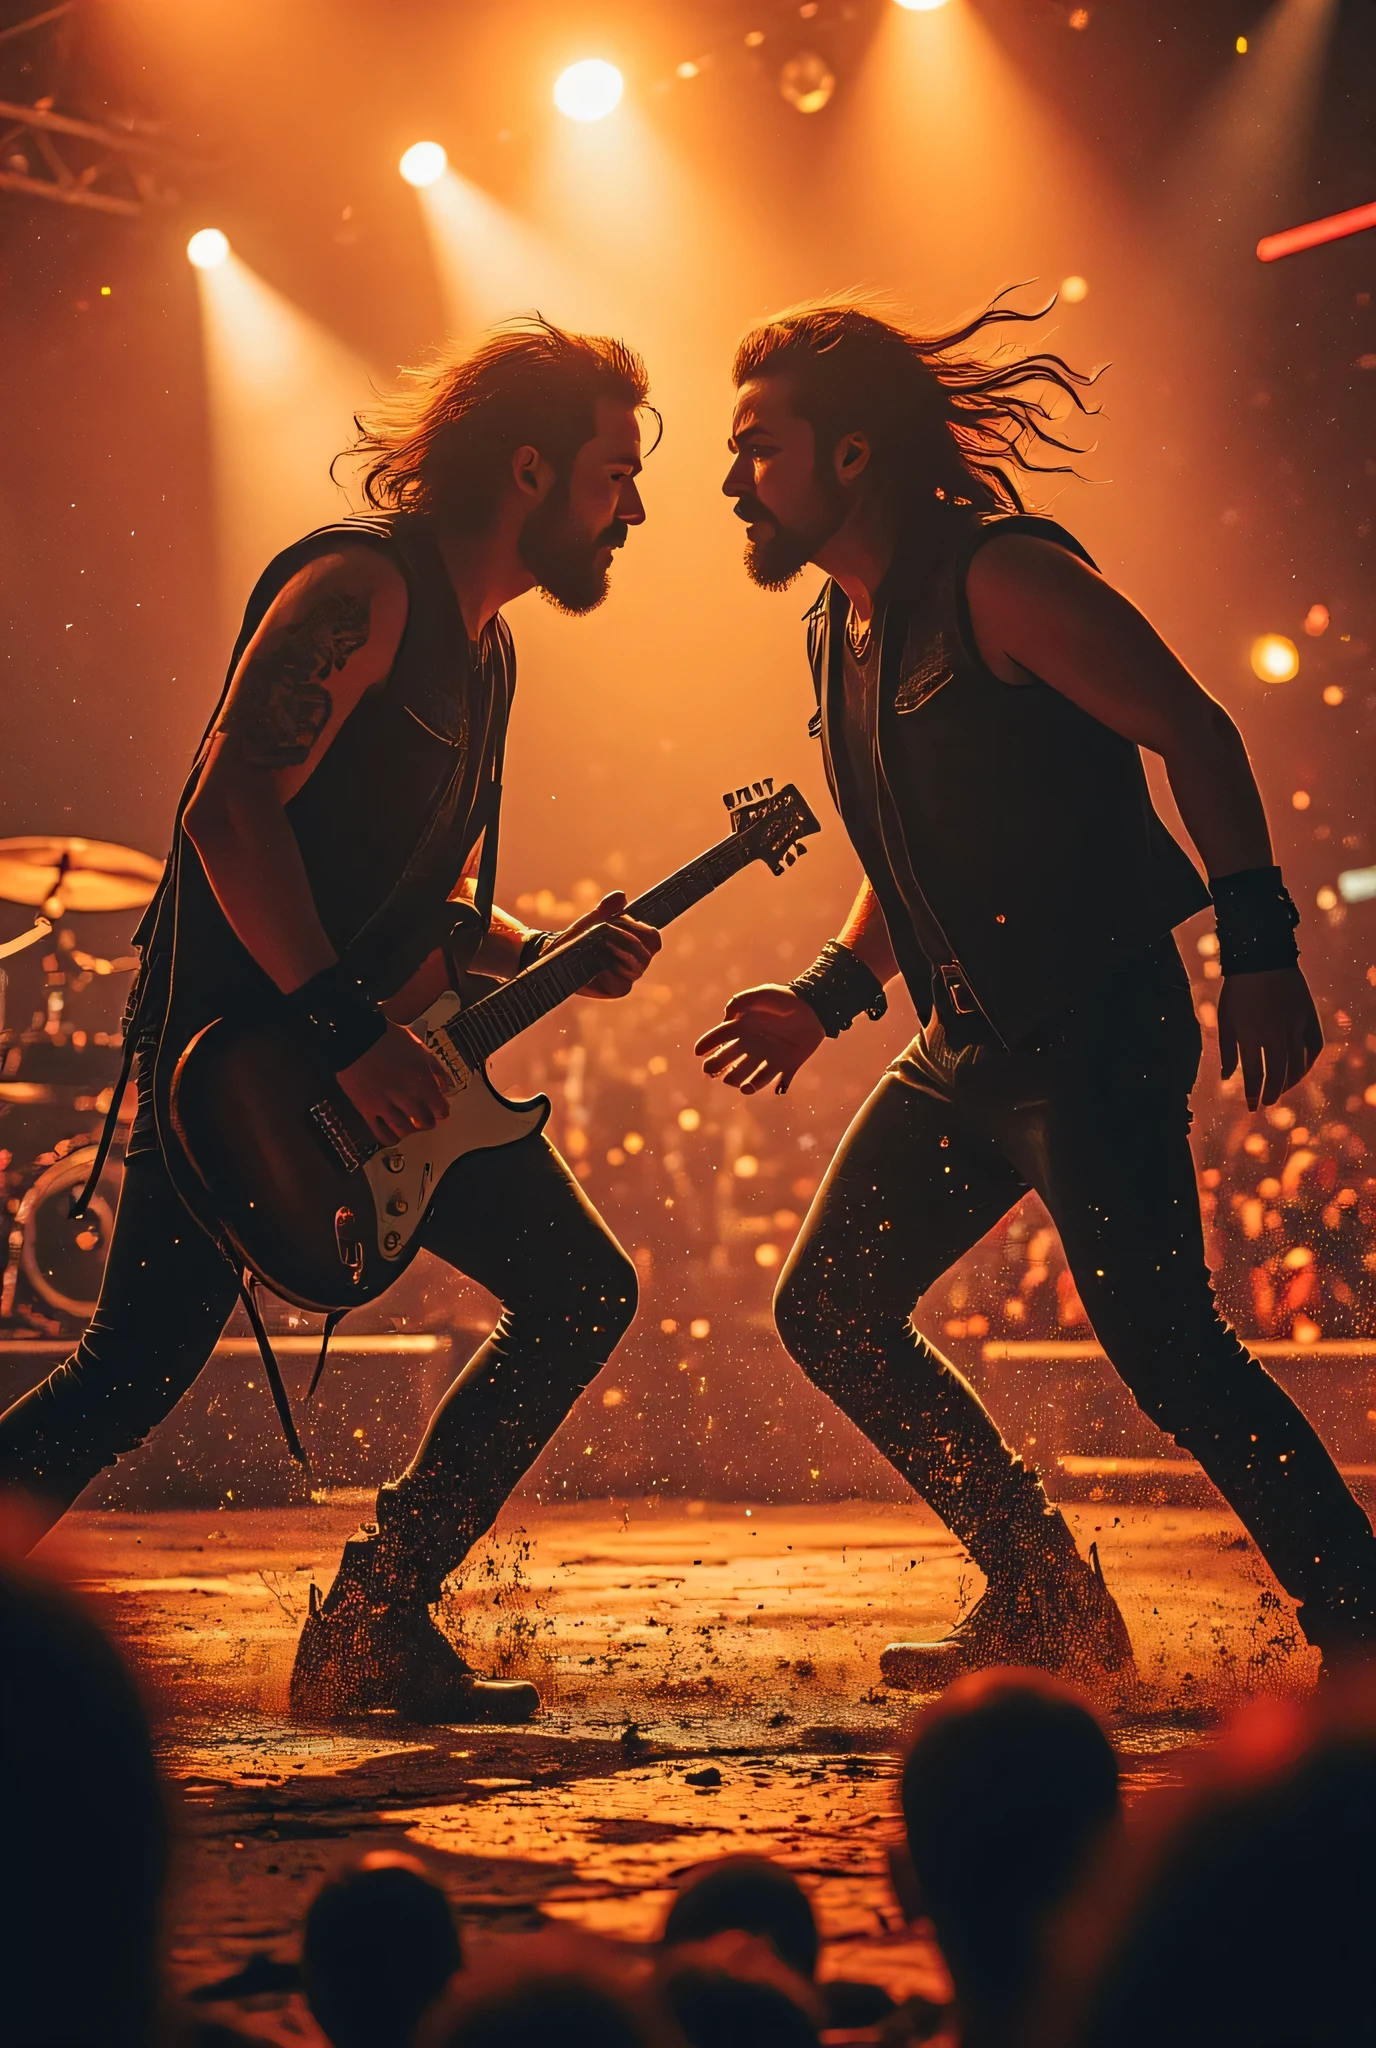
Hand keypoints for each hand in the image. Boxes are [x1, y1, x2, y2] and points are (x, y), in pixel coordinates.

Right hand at [337, 1020, 451, 1142]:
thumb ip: (436, 1068)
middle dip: (428, 1122)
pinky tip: (394, 1135)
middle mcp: (405, 1096)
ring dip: (411, 1130)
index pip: (440, 1109)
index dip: (442, 1111)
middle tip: (427, 1119)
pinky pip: (380, 1132)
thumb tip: (447, 1085)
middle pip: (424, 1122)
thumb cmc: (389, 1038)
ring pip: (405, 1130)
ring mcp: (385, 1105)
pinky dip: (390, 1138)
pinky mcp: (366, 1109)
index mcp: (421, 1080)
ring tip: (411, 1125)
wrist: (355, 1036)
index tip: (440, 1110)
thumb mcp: (419, 1047)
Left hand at [555, 890, 661, 999]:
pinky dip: (609, 974)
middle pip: (646, 955)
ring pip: (636, 971)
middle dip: (628, 941)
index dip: (643, 930)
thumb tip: (620, 896)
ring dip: (619, 955)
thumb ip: (607, 908)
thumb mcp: (593, 919)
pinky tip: (596, 966)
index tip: (622, 920)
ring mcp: (627, 978)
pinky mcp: (615, 990)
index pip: (653, 939)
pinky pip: (621, 985)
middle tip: (608, 931)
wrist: (561, 956)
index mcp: (638, 942)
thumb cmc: (583, 936)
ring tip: (602, 944)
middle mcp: (637, 962)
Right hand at [694, 984, 825, 1094]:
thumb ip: (741, 1002)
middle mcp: (752, 1044)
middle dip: (716, 1066)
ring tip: (735, 1082)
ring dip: (736, 1080)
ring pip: (745, 1074)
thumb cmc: (786, 998)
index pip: (719, 1036)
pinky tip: (750, 1087)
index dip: (707, 1044)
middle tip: (712, 1070)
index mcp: (743, 1026)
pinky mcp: (785, 1065)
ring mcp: (767, 1056)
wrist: (815, 1007)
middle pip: (727, 1060)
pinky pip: (771, 1080)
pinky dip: (761, 1086)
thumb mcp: (761, 994)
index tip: (698, 1052)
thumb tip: (727, 1019)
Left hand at [1217, 966, 1322, 1109]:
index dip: (1252, 1094)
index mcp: (1249, 1035)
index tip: (1251, 1107)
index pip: (1253, 1075)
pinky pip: (1314, 1046)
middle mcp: (1274, 1033)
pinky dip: (1308, 1061)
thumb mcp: (1225, 1019)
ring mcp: (1295, 1025)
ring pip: (1298, 1064)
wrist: (1262, 958)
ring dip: (1291, 1082)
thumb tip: (1227, 1079)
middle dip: (1272, 1093)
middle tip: (1268, 1103)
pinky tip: (1300, 1070)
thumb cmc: (1237, 990)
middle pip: (1278, 1074)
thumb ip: (1227, 1051)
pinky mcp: (1309, 1016)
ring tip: (1282, 1090)